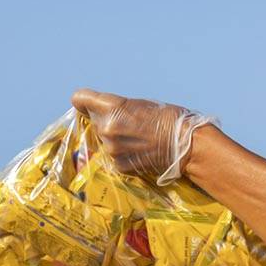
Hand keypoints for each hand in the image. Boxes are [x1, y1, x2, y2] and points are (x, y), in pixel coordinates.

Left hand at [71, 88, 216, 183]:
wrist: (186, 145)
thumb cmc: (169, 118)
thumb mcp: (141, 104)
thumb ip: (118, 109)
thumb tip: (103, 115)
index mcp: (112, 107)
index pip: (80, 99)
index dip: (85, 102)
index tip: (90, 106)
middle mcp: (106, 128)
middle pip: (94, 121)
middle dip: (106, 122)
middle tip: (129, 125)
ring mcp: (112, 149)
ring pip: (104, 140)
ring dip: (115, 140)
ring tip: (138, 139)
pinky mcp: (119, 165)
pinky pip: (114, 157)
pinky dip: (123, 155)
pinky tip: (140, 152)